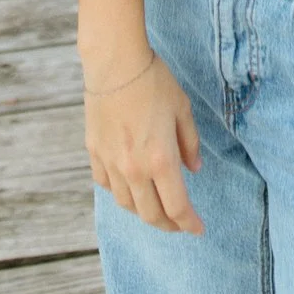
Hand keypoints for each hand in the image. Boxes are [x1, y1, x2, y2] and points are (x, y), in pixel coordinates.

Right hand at [84, 50, 204, 233]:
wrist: (115, 63)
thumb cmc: (154, 81)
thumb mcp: (182, 109)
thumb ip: (189, 143)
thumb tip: (194, 169)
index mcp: (161, 160)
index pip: (177, 207)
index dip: (189, 224)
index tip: (198, 229)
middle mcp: (134, 169)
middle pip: (151, 215)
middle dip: (169, 225)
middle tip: (180, 225)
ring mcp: (111, 164)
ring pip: (127, 205)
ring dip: (144, 212)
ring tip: (157, 207)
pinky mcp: (95, 153)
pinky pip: (107, 185)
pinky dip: (122, 192)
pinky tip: (131, 186)